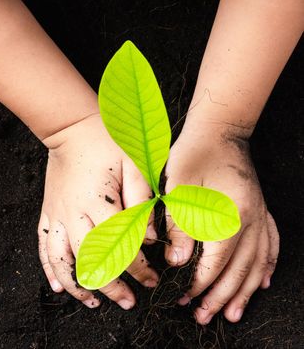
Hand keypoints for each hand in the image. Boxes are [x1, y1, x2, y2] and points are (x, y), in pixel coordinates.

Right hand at [38, 114, 158, 309]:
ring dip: (76, 286)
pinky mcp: (48, 213)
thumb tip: (150, 237)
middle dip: (111, 286)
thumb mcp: (134, 163)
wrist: (71, 128)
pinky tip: (58, 287)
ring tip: (93, 304)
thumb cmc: (107, 142)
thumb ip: (142, 200)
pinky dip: (50, 270)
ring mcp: (56, 215)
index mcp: (97, 201)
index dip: (137, 268)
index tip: (152, 279)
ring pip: (61, 261)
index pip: (119, 245)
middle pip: (89, 260)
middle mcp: (73, 213)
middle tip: (129, 301)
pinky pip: (44, 247)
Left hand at [164, 120, 278, 323]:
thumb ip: (179, 226)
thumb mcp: (177, 189)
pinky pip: (271, 245)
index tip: (183, 298)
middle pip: (239, 270)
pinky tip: (265, 282)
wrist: (217, 131)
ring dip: (245, 291)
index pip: (216, 263)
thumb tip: (177, 262)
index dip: (200, 284)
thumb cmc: (192, 156)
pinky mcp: (260, 210)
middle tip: (203, 317)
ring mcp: (259, 216)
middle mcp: (251, 221)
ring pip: (257, 263)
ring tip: (233, 314)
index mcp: (229, 216)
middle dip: (219, 297)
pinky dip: (268, 266)